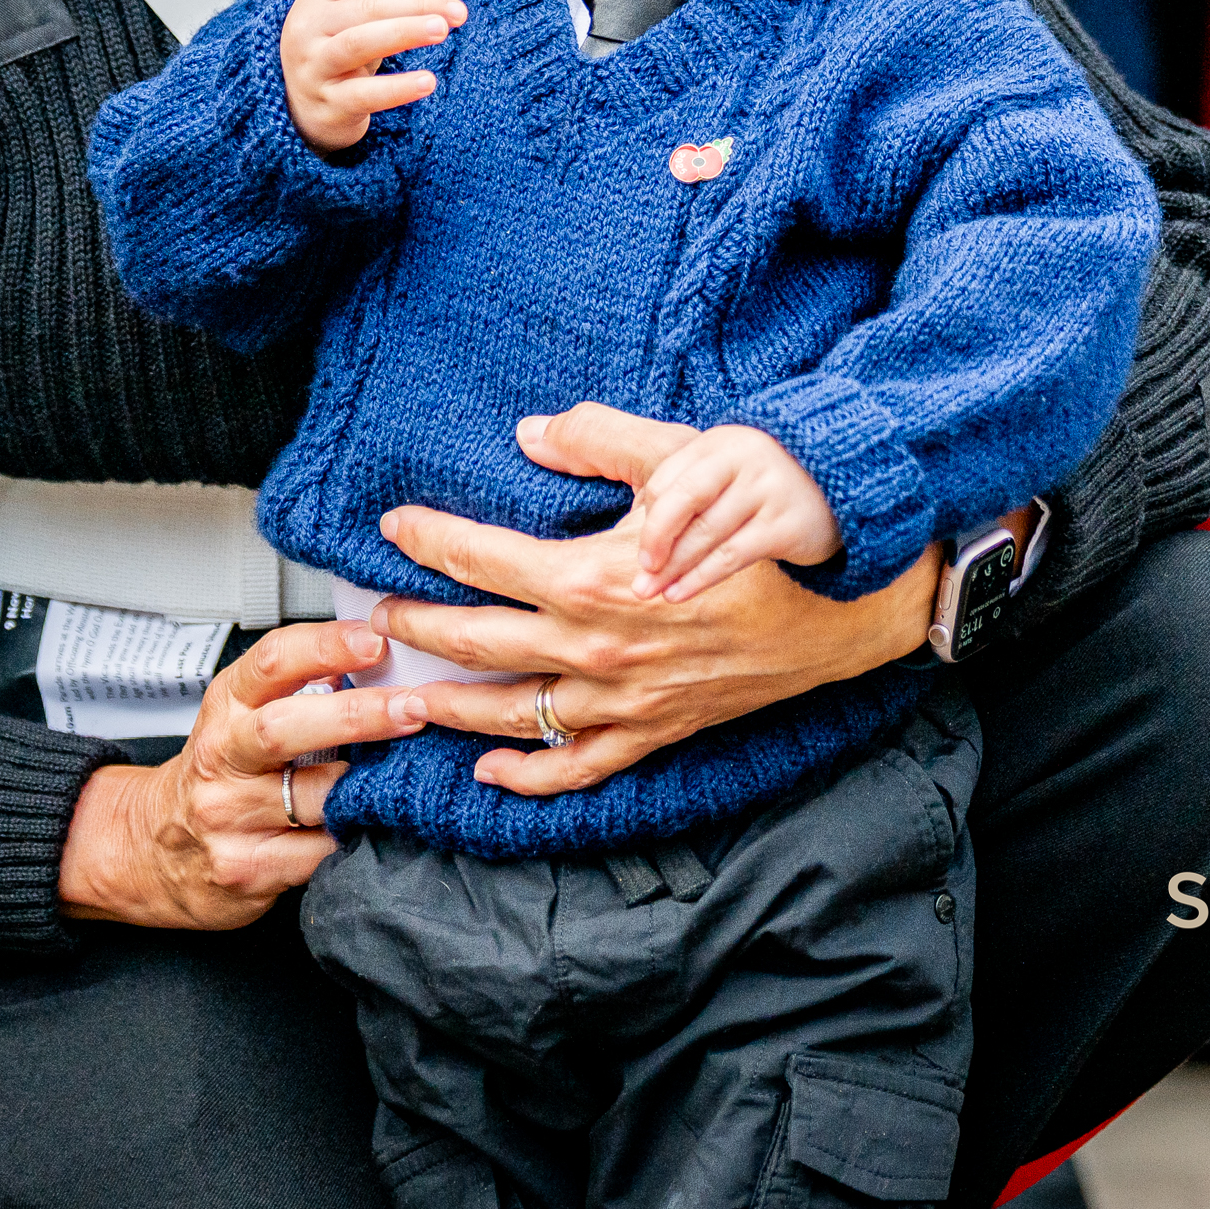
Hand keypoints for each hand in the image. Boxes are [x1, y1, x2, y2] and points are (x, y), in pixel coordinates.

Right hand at [56, 621, 426, 929]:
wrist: (155, 848)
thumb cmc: (218, 774)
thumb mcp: (242, 716)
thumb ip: (299, 688)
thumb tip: (376, 659)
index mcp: (227, 707)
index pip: (271, 662)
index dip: (326, 646)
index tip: (376, 641)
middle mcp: (222, 757)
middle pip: (285, 728)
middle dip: (357, 715)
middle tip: (414, 708)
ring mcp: (229, 816)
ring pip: (311, 797)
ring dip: (366, 786)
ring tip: (408, 773)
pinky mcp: (245, 869)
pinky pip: (316, 853)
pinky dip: (350, 837)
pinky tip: (372, 826)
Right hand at [280, 0, 460, 154]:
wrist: (302, 110)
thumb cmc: (340, 53)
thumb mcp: (365, 20)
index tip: (437, 10)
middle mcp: (308, 28)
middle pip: (368, 8)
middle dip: (416, 7)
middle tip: (459, 13)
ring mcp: (314, 67)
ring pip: (358, 43)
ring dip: (404, 33)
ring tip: (443, 31)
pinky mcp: (327, 104)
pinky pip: (364, 94)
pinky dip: (397, 87)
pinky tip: (429, 82)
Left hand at [374, 401, 939, 796]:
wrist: (833, 611)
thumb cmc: (755, 534)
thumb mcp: (680, 464)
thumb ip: (600, 439)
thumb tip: (530, 431)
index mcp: (589, 579)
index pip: (478, 558)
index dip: (427, 539)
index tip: (393, 528)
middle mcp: (593, 649)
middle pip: (473, 641)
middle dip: (415, 628)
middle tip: (376, 619)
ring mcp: (619, 700)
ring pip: (509, 714)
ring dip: (449, 707)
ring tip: (404, 696)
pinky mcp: (650, 732)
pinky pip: (575, 768)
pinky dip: (527, 777)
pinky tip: (489, 770)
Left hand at [625, 423, 837, 603]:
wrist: (844, 479)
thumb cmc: (770, 477)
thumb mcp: (730, 465)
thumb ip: (689, 482)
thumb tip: (640, 522)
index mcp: (719, 443)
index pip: (667, 480)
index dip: (647, 517)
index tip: (637, 548)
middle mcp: (741, 461)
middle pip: (681, 503)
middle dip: (654, 542)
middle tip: (639, 576)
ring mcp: (765, 492)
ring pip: (705, 535)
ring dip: (673, 569)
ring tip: (650, 592)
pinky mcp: (783, 525)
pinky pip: (731, 557)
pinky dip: (700, 578)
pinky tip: (679, 593)